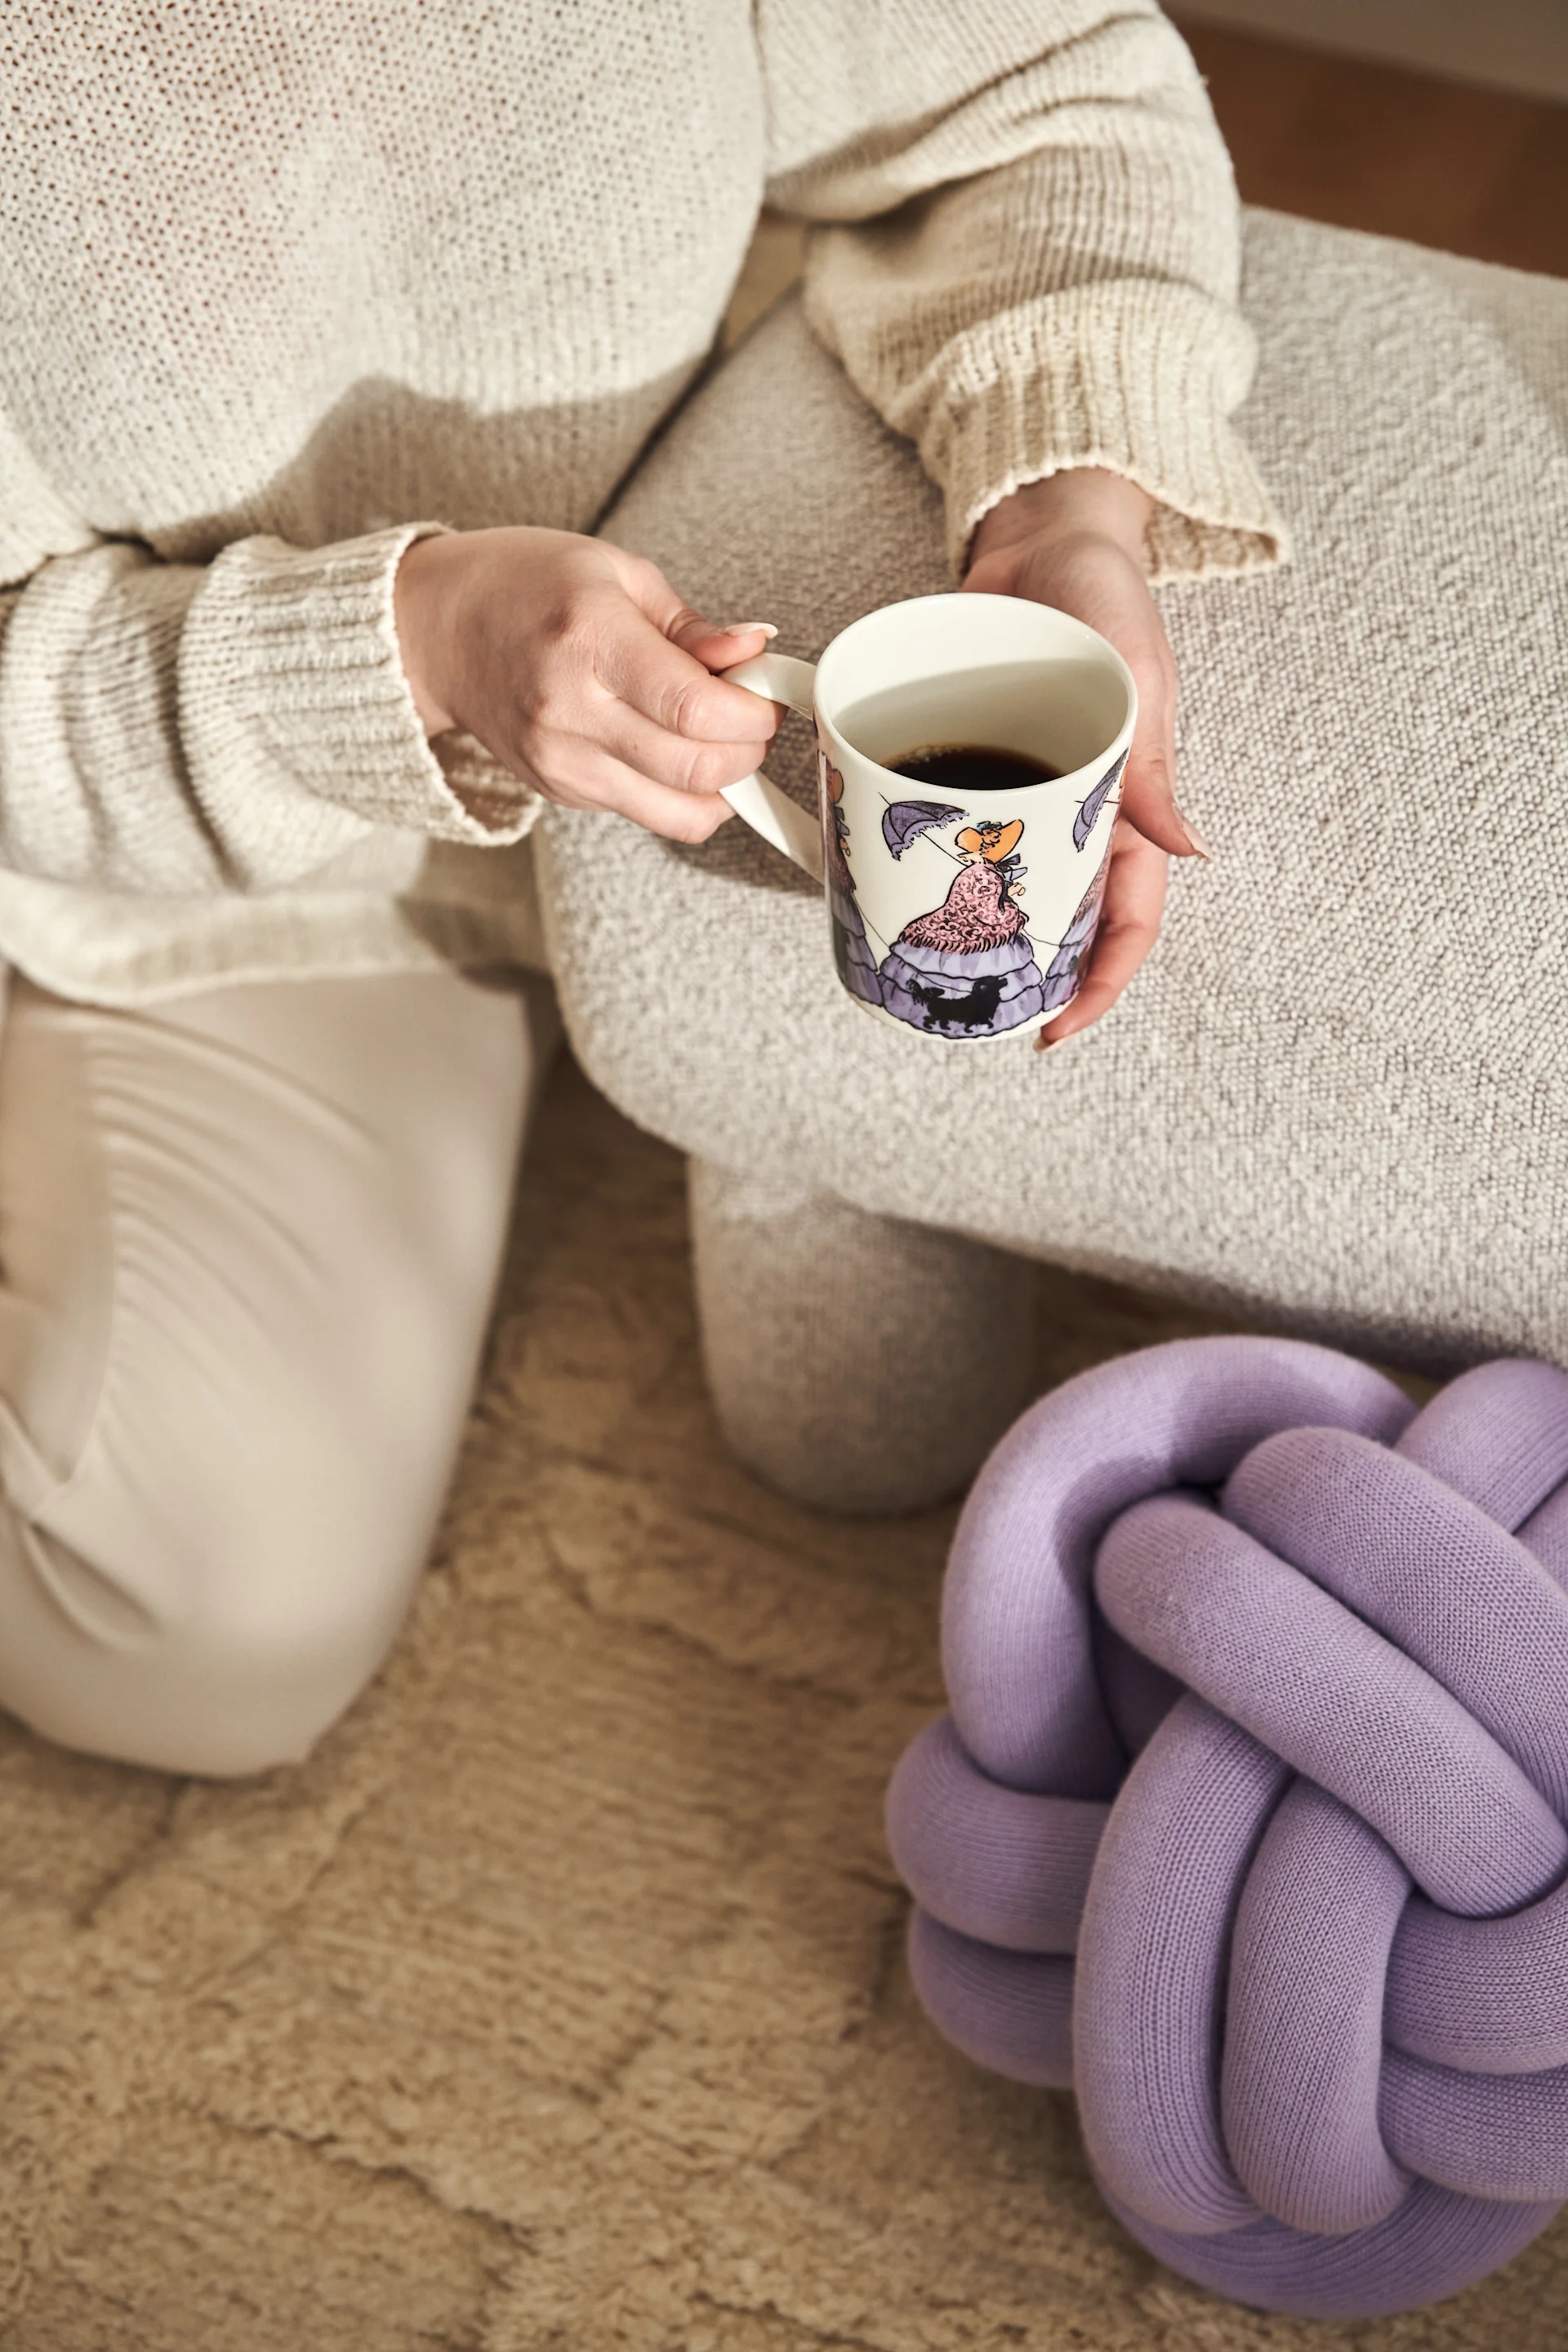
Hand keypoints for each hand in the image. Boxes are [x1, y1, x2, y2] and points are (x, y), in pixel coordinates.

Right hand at [393, 526, 778, 841]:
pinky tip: (673, 750)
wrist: (437, 632)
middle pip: (697, 768)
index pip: (696, 709)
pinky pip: (646, 812)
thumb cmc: (522, 586)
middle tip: (752, 718)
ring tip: (720, 741)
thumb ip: (692, 626)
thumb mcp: (616, 574)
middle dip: (749, 751)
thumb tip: (756, 652)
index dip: (753, 715)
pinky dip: (680, 792)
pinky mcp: (561, 792)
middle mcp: (572, 711)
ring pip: (678, 810)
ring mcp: (563, 762)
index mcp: (591, 641)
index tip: (766, 697)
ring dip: (723, 785)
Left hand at [963, 470, 1204, 1046]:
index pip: (1126, 919)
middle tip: (977, 1018)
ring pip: (1000, 885)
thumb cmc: (1103, 597)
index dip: (1098, 983)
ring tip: (929, 976)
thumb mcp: (1136, 679)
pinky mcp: (964, 762)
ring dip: (971, 933)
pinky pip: (946, 825)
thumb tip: (1191, 853)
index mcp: (1126, 807)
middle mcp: (1072, 812)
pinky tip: (879, 886)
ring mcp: (1017, 792)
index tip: (1056, 1030)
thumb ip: (1151, 769)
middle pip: (1057, 920)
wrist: (1039, 533)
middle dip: (1026, 980)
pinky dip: (918, 857)